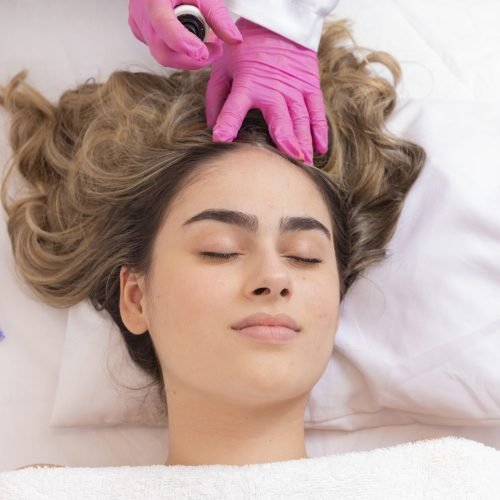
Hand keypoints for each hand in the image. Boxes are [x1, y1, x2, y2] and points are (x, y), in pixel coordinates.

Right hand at [128, 0, 242, 69]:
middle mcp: (142, 13)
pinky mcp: (140, 32)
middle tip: (215, 52)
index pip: (164, 26)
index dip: (183, 43)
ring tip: (205, 45)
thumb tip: (234, 40)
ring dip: (187, 57)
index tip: (202, 52)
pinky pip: (159, 50)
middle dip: (192, 60)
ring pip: (162, 55)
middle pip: (164, 52)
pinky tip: (189, 41)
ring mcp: (138, 24)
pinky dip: (177, 51)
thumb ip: (219, 17)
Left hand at [206, 19, 328, 164]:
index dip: (227, 123)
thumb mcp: (222, 67)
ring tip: (304, 163)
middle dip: (285, 141)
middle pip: (280, 118)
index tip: (221, 140)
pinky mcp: (310, 85)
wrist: (276, 23)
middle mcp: (273, 89)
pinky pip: (317, 111)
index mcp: (247, 83)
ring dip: (304, 142)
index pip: (234, 107)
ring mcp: (294, 88)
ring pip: (301, 119)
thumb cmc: (245, 49)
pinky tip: (320, 149)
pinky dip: (320, 130)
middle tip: (289, 162)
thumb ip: (216, 97)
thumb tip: (212, 127)